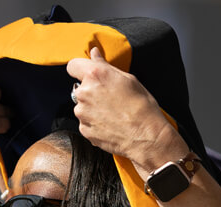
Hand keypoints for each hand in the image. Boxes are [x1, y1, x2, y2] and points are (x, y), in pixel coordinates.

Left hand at [66, 47, 185, 172]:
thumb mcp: (129, 79)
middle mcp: (84, 93)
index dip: (80, 69)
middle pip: (80, 88)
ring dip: (93, 108)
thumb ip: (105, 66)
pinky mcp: (84, 130)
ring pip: (82, 106)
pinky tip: (110, 124)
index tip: (87, 73)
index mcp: (95, 75)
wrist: (146, 137)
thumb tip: (94, 55)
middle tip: (110, 98)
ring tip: (113, 114)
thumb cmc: (142, 108)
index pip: (73, 65)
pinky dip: (95, 123)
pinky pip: (86, 122)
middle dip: (92, 91)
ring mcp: (82, 113)